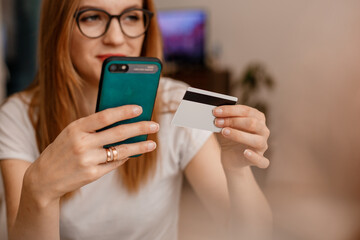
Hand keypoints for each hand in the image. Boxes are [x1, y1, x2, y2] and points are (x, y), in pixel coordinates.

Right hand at [23, 105, 158, 205]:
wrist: (44, 178)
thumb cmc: (62, 149)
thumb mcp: (71, 133)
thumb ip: (93, 126)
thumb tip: (123, 120)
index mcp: (76, 128)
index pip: (104, 116)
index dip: (123, 111)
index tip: (140, 108)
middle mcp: (82, 143)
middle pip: (118, 133)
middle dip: (140, 128)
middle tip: (155, 125)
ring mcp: (87, 160)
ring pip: (121, 151)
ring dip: (139, 147)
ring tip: (152, 144)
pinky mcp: (92, 174)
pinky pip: (114, 163)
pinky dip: (124, 157)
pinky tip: (132, 153)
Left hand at [213, 105, 269, 169]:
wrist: (229, 156)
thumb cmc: (229, 137)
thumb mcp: (224, 126)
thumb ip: (222, 119)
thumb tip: (214, 113)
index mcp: (258, 118)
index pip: (246, 111)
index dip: (230, 110)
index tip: (216, 111)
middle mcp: (263, 131)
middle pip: (253, 123)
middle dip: (233, 121)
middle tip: (217, 122)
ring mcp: (263, 146)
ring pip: (257, 141)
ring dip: (239, 135)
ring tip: (224, 132)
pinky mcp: (260, 160)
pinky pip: (262, 160)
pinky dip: (254, 157)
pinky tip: (245, 152)